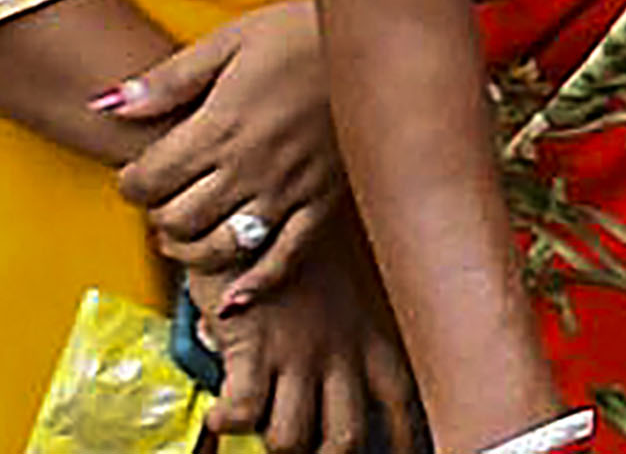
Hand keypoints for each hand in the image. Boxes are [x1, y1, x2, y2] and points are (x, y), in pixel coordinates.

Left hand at [111, 1, 348, 296]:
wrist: (382, 40)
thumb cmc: (301, 33)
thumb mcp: (230, 40)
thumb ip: (168, 80)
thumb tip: (108, 105)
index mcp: (222, 125)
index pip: (149, 178)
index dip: (129, 181)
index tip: (136, 173)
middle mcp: (251, 167)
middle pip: (178, 219)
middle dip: (156, 214)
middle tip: (161, 200)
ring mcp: (289, 191)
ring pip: (220, 248)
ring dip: (190, 251)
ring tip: (186, 233)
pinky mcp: (323, 205)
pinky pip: (285, 258)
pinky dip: (256, 284)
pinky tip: (235, 299)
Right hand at [194, 241, 414, 453]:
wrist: (261, 196)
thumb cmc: (295, 234)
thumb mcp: (338, 276)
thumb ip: (341, 320)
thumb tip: (331, 357)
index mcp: (366, 329)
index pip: (400, 400)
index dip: (404, 437)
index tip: (401, 451)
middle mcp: (336, 347)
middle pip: (345, 436)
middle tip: (312, 449)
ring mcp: (294, 350)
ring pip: (291, 437)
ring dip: (277, 440)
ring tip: (263, 426)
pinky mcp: (253, 346)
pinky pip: (242, 412)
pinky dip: (227, 421)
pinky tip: (220, 414)